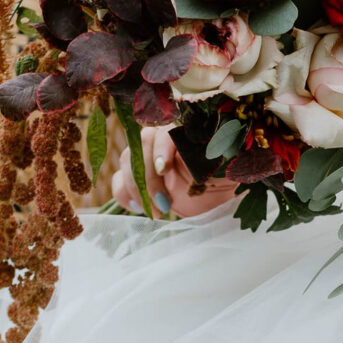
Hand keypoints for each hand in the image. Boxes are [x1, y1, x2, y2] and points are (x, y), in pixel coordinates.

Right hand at [115, 126, 234, 217]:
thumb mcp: (223, 167)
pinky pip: (119, 182)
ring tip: (158, 211)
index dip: (160, 149)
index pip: (163, 131)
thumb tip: (197, 151)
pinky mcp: (137, 178)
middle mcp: (160, 140)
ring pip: (126, 163)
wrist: (215, 198)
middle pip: (140, 147)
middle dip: (149, 178)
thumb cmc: (222, 178)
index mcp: (181, 131)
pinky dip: (125, 195)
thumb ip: (210, 155)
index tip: (164, 170)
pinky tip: (139, 208)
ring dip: (138, 189)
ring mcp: (145, 158)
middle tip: (164, 203)